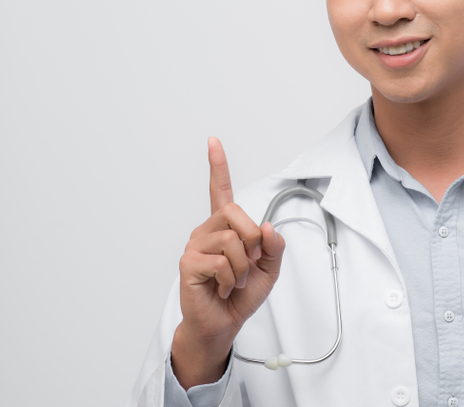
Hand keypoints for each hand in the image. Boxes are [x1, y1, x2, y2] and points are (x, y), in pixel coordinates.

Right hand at [171, 137, 285, 388]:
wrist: (223, 323)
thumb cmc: (241, 294)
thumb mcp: (269, 269)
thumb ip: (274, 246)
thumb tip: (267, 227)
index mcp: (225, 227)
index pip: (220, 190)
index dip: (217, 166)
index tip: (213, 141)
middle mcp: (207, 231)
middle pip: (236, 214)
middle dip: (253, 241)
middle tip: (249, 264)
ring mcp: (195, 246)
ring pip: (232, 241)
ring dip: (243, 267)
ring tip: (234, 281)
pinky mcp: (189, 264)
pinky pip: (222, 262)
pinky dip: (231, 280)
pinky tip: (223, 288)